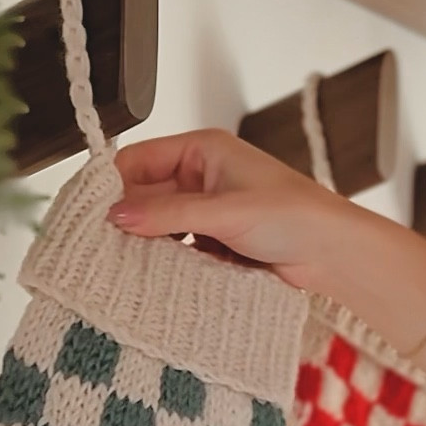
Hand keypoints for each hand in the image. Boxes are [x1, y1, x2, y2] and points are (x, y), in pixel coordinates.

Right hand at [109, 130, 343, 289]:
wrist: (333, 254)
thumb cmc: (294, 216)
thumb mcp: (224, 211)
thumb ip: (169, 213)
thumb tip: (117, 216)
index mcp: (203, 151)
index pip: (140, 160)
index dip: (114, 184)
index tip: (91, 213)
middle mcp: (202, 176)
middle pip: (146, 195)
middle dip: (130, 219)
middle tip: (103, 246)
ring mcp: (208, 210)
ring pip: (160, 225)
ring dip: (148, 243)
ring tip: (125, 264)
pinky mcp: (216, 240)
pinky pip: (178, 248)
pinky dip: (168, 260)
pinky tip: (157, 275)